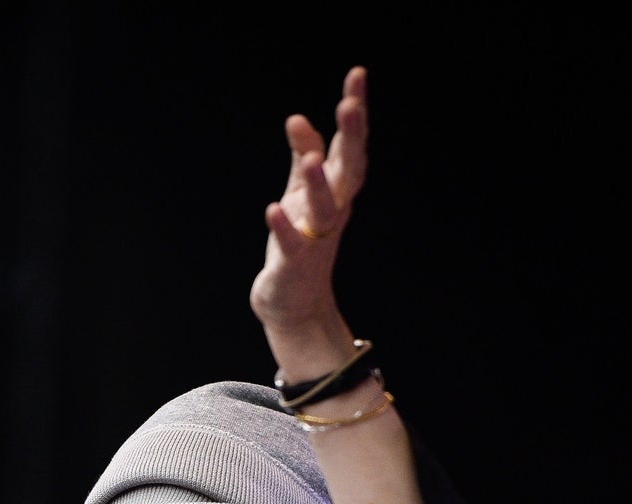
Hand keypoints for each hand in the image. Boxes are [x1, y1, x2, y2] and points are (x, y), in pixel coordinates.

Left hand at [249, 66, 369, 351]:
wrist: (294, 302)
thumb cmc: (299, 241)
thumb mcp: (299, 193)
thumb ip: (303, 156)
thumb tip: (298, 118)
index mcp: (336, 190)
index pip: (349, 145)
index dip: (355, 112)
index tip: (357, 74)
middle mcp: (332, 211)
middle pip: (348, 171)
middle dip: (351, 137)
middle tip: (350, 103)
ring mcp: (315, 239)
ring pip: (324, 209)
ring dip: (319, 185)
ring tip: (310, 162)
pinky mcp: (293, 265)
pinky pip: (291, 245)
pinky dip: (284, 229)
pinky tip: (274, 210)